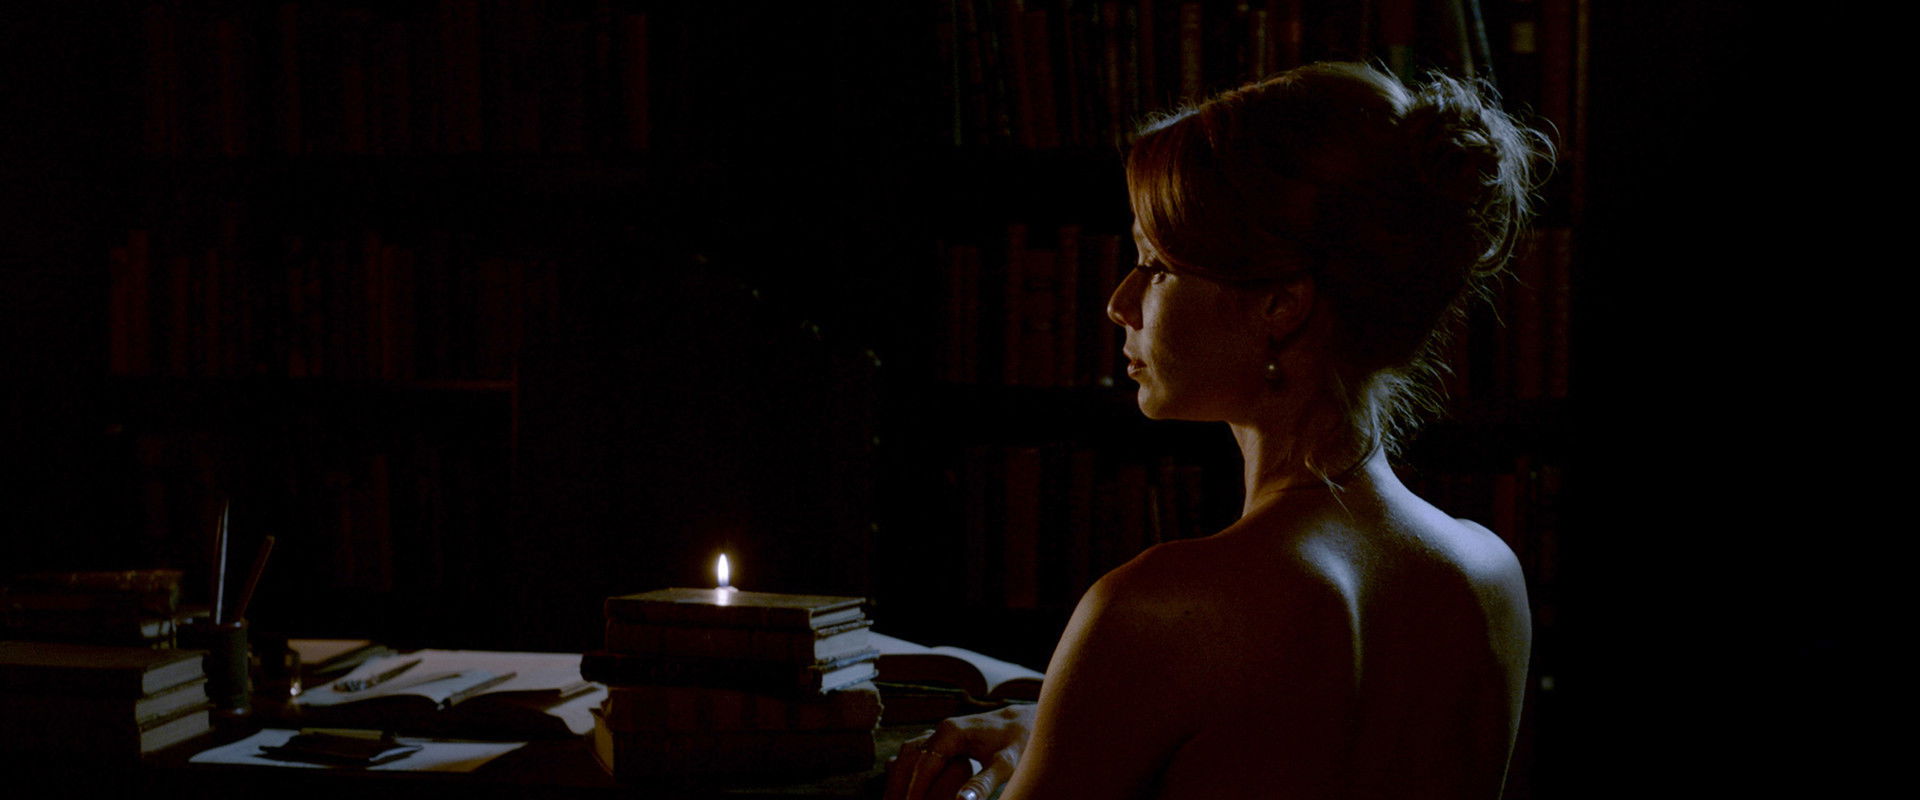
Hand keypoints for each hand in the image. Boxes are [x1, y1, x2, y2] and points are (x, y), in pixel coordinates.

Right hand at [882, 703, 1036, 799]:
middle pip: (907, 760)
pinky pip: (915, 756)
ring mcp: (939, 733)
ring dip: (898, 780)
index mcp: (950, 733)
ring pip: (907, 756)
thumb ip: (983, 783)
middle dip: (898, 787)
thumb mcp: (1005, 764)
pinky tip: (901, 789)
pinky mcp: (942, 740)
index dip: (913, 792)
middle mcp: (940, 730)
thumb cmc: (1018, 742)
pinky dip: (905, 773)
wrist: (1026, 721)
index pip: (922, 767)